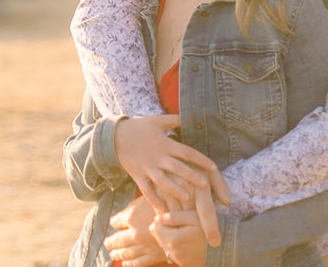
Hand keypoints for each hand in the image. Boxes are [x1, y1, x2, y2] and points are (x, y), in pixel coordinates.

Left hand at [103, 196, 167, 266]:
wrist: (188, 220)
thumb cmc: (168, 204)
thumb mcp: (148, 198)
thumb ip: (134, 206)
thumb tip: (123, 212)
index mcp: (131, 217)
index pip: (115, 222)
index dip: (115, 222)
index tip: (114, 223)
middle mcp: (135, 233)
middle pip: (117, 240)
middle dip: (111, 242)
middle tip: (107, 243)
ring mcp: (144, 247)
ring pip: (126, 253)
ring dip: (117, 254)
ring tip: (112, 254)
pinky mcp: (153, 256)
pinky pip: (139, 263)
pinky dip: (130, 264)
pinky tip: (125, 263)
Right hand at [113, 115, 230, 213]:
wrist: (113, 136)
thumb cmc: (137, 127)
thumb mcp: (156, 121)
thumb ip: (174, 120)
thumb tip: (189, 116)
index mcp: (164, 143)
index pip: (186, 152)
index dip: (200, 159)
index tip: (214, 167)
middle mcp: (157, 157)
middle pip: (177, 168)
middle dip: (191, 176)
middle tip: (205, 185)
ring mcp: (147, 167)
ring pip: (163, 181)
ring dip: (175, 189)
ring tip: (186, 197)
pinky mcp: (137, 175)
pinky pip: (147, 190)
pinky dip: (154, 201)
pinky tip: (163, 210)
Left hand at [150, 204, 211, 266]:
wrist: (226, 249)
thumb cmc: (210, 230)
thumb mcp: (194, 217)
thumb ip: (173, 216)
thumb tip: (156, 218)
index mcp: (173, 239)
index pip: (154, 228)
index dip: (161, 221)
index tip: (172, 218)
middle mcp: (173, 253)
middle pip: (158, 237)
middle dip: (165, 230)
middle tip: (181, 224)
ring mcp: (178, 260)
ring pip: (165, 245)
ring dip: (171, 238)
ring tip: (186, 232)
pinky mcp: (184, 265)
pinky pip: (174, 253)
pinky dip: (178, 246)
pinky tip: (190, 242)